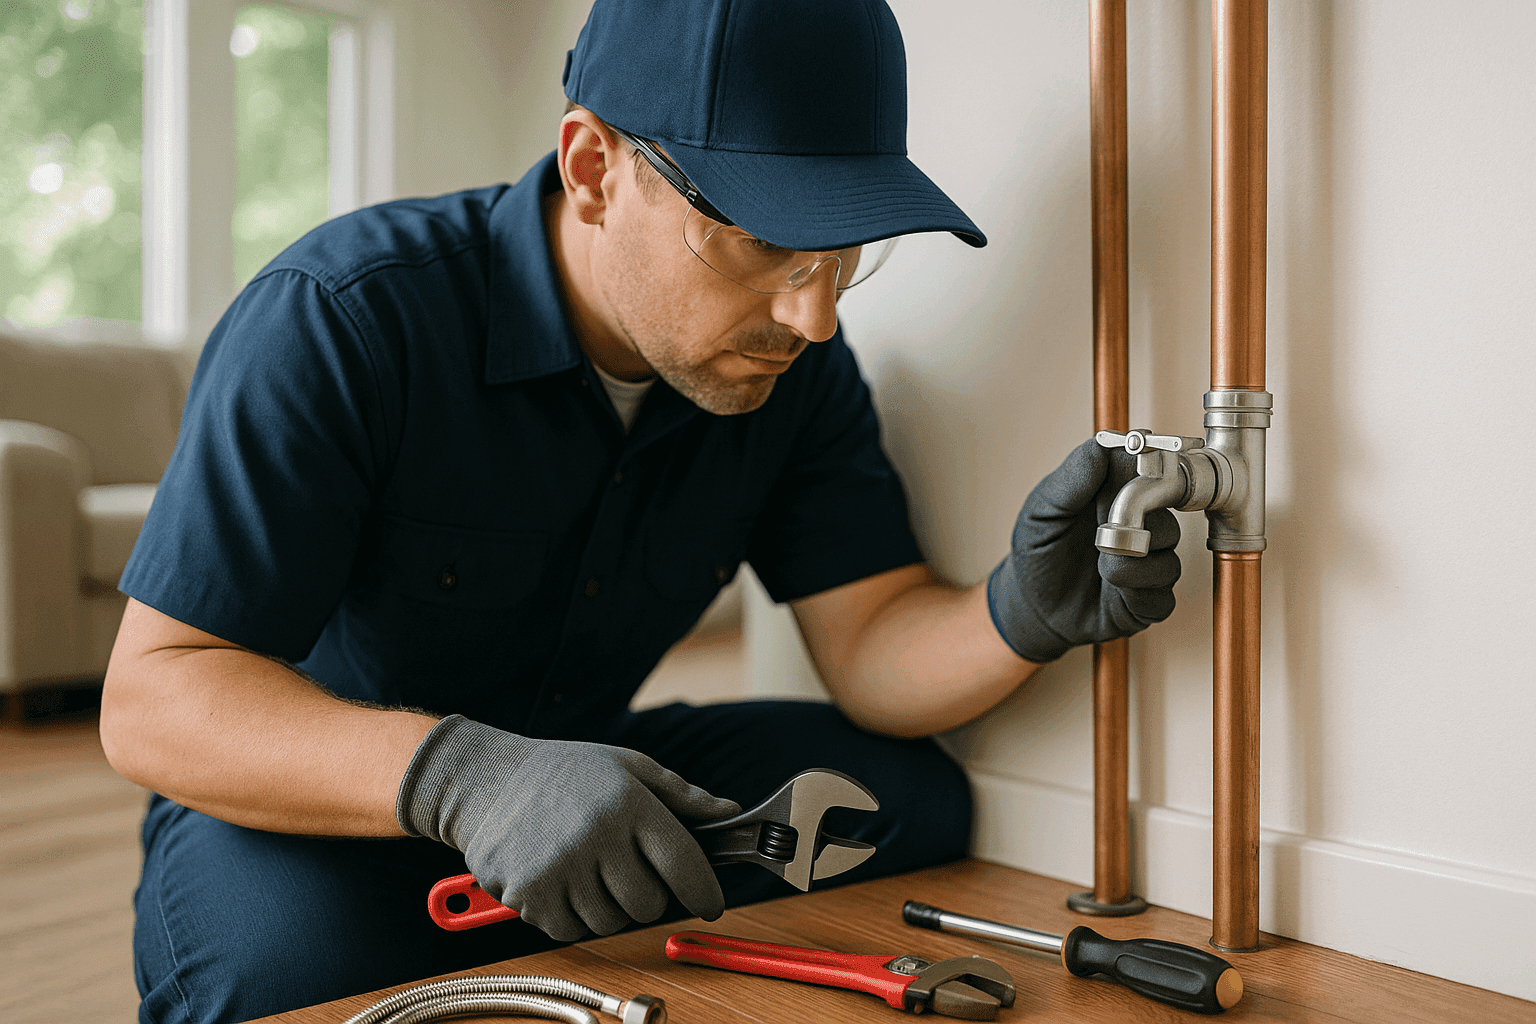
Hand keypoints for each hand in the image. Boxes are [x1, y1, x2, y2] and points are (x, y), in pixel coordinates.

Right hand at [397, 715, 739, 940]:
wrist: (489, 780)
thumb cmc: (566, 772)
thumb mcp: (629, 766)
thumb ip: (681, 795)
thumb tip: (729, 811)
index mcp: (628, 803)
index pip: (685, 864)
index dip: (706, 891)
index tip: (711, 903)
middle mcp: (596, 837)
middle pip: (650, 904)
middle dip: (649, 894)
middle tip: (628, 869)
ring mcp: (560, 869)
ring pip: (612, 922)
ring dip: (610, 905)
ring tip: (591, 868)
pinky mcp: (530, 895)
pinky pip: (573, 930)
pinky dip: (575, 915)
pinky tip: (565, 880)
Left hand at [987, 438, 1180, 662]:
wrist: (1031, 607)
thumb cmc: (1039, 553)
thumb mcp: (1043, 511)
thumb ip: (1071, 479)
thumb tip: (1100, 446)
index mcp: (1114, 495)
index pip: (1145, 467)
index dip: (1146, 466)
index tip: (1136, 468)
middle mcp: (1138, 524)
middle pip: (1167, 505)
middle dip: (1138, 514)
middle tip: (1106, 526)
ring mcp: (1147, 562)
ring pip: (1169, 548)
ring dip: (1131, 556)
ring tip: (1100, 563)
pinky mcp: (1149, 600)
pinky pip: (1163, 592)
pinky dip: (1138, 590)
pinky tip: (1114, 588)